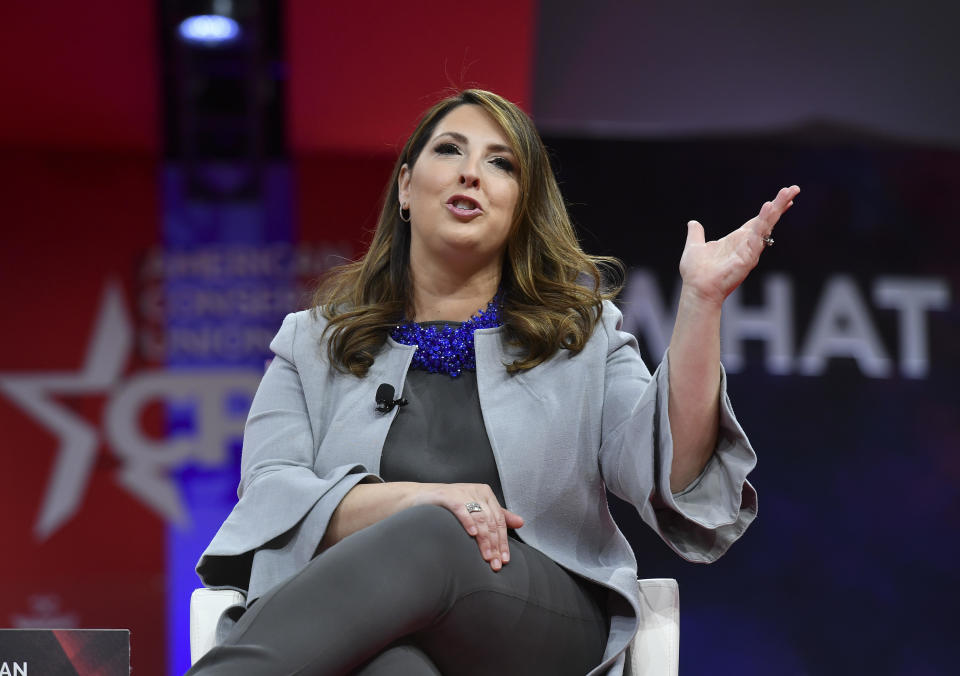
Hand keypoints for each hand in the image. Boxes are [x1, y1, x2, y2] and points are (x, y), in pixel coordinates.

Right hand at [412, 483, 523, 570]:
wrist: (417, 497)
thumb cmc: (448, 505)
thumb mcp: (475, 508)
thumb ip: (497, 516)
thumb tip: (521, 522)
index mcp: (486, 493)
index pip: (499, 520)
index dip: (503, 541)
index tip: (504, 560)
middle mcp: (476, 491)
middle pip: (491, 521)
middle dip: (495, 545)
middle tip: (496, 563)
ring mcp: (462, 492)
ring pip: (480, 518)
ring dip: (485, 540)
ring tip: (487, 556)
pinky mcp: (448, 496)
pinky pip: (462, 509)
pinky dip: (468, 522)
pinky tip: (473, 535)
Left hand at [678, 185, 799, 306]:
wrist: (696, 289)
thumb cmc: (696, 273)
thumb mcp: (695, 247)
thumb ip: (696, 234)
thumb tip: (693, 223)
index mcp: (737, 240)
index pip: (758, 221)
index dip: (770, 209)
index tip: (785, 197)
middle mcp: (747, 245)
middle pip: (767, 220)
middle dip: (780, 204)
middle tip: (794, 189)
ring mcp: (749, 251)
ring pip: (766, 225)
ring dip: (776, 209)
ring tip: (787, 193)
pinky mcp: (748, 257)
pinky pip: (757, 237)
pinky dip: (763, 223)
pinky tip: (768, 208)